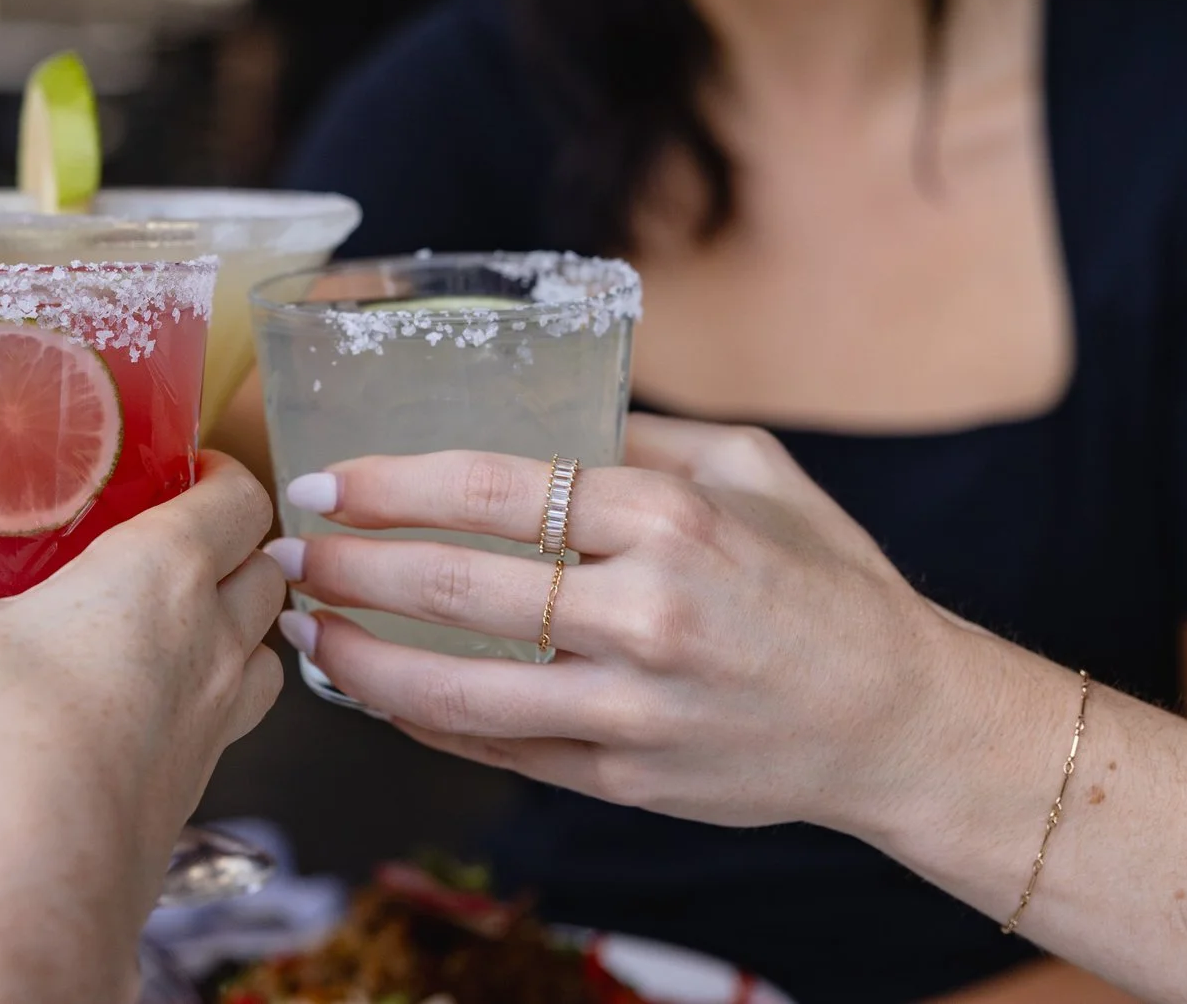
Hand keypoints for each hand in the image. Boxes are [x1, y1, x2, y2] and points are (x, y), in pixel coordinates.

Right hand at [0, 452, 284, 884]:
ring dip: (235, 633)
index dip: (222, 472)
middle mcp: (208, 645)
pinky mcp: (189, 793)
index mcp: (161, 575)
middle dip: (232, 550)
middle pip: (265, 573)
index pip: (240, 497)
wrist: (29, 883)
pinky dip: (199, 709)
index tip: (186, 467)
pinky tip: (128, 715)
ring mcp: (209, 726)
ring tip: (169, 628)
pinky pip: (223, 731)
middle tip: (167, 540)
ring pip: (261, 656)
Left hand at [275, 415, 987, 835]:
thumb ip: (640, 438)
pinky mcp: (623, 779)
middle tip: (287, 551)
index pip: (497, 492)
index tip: (329, 481)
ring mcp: (631, 710)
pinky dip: (423, 721)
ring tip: (303, 632)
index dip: (394, 487)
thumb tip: (539, 408)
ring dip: (361, 660)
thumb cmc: (826, 580)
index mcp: (669, 521)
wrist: (900, 720)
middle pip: (457, 589)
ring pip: (458, 690)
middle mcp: (645, 615)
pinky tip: (376, 692)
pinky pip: (497, 750)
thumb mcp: (754, 469)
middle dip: (350, 569)